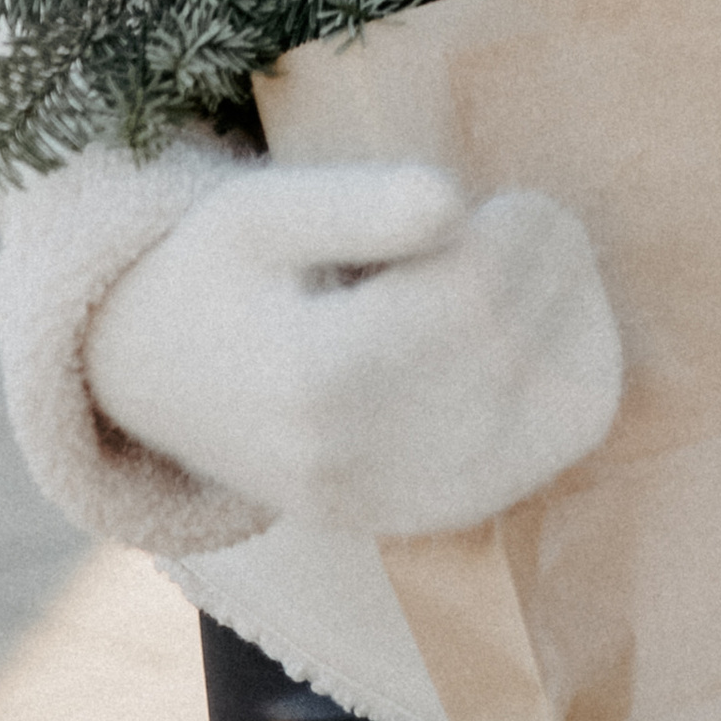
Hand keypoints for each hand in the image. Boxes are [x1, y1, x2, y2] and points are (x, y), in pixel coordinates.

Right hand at [84, 159, 619, 537]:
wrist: (150, 373)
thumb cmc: (216, 268)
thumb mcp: (264, 207)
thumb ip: (361, 203)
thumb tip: (455, 203)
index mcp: (312, 372)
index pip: (468, 298)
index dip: (516, 234)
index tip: (505, 198)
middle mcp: (353, 459)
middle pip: (508, 355)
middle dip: (550, 272)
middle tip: (533, 218)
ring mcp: (383, 505)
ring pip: (539, 427)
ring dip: (569, 330)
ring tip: (540, 271)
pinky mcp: (405, 522)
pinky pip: (527, 474)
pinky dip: (562, 404)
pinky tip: (545, 341)